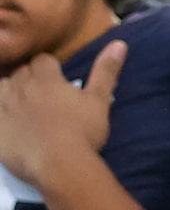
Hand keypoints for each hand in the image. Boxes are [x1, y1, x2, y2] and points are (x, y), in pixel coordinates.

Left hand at [0, 40, 122, 188]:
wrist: (60, 166)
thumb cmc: (83, 132)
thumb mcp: (99, 101)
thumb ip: (106, 72)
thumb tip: (119, 43)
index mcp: (46, 79)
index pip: (42, 60)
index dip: (50, 68)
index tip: (58, 79)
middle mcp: (20, 88)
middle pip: (20, 73)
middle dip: (30, 78)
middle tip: (44, 95)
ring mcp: (4, 107)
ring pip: (2, 88)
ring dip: (10, 92)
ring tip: (22, 106)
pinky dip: (3, 115)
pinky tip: (13, 124)